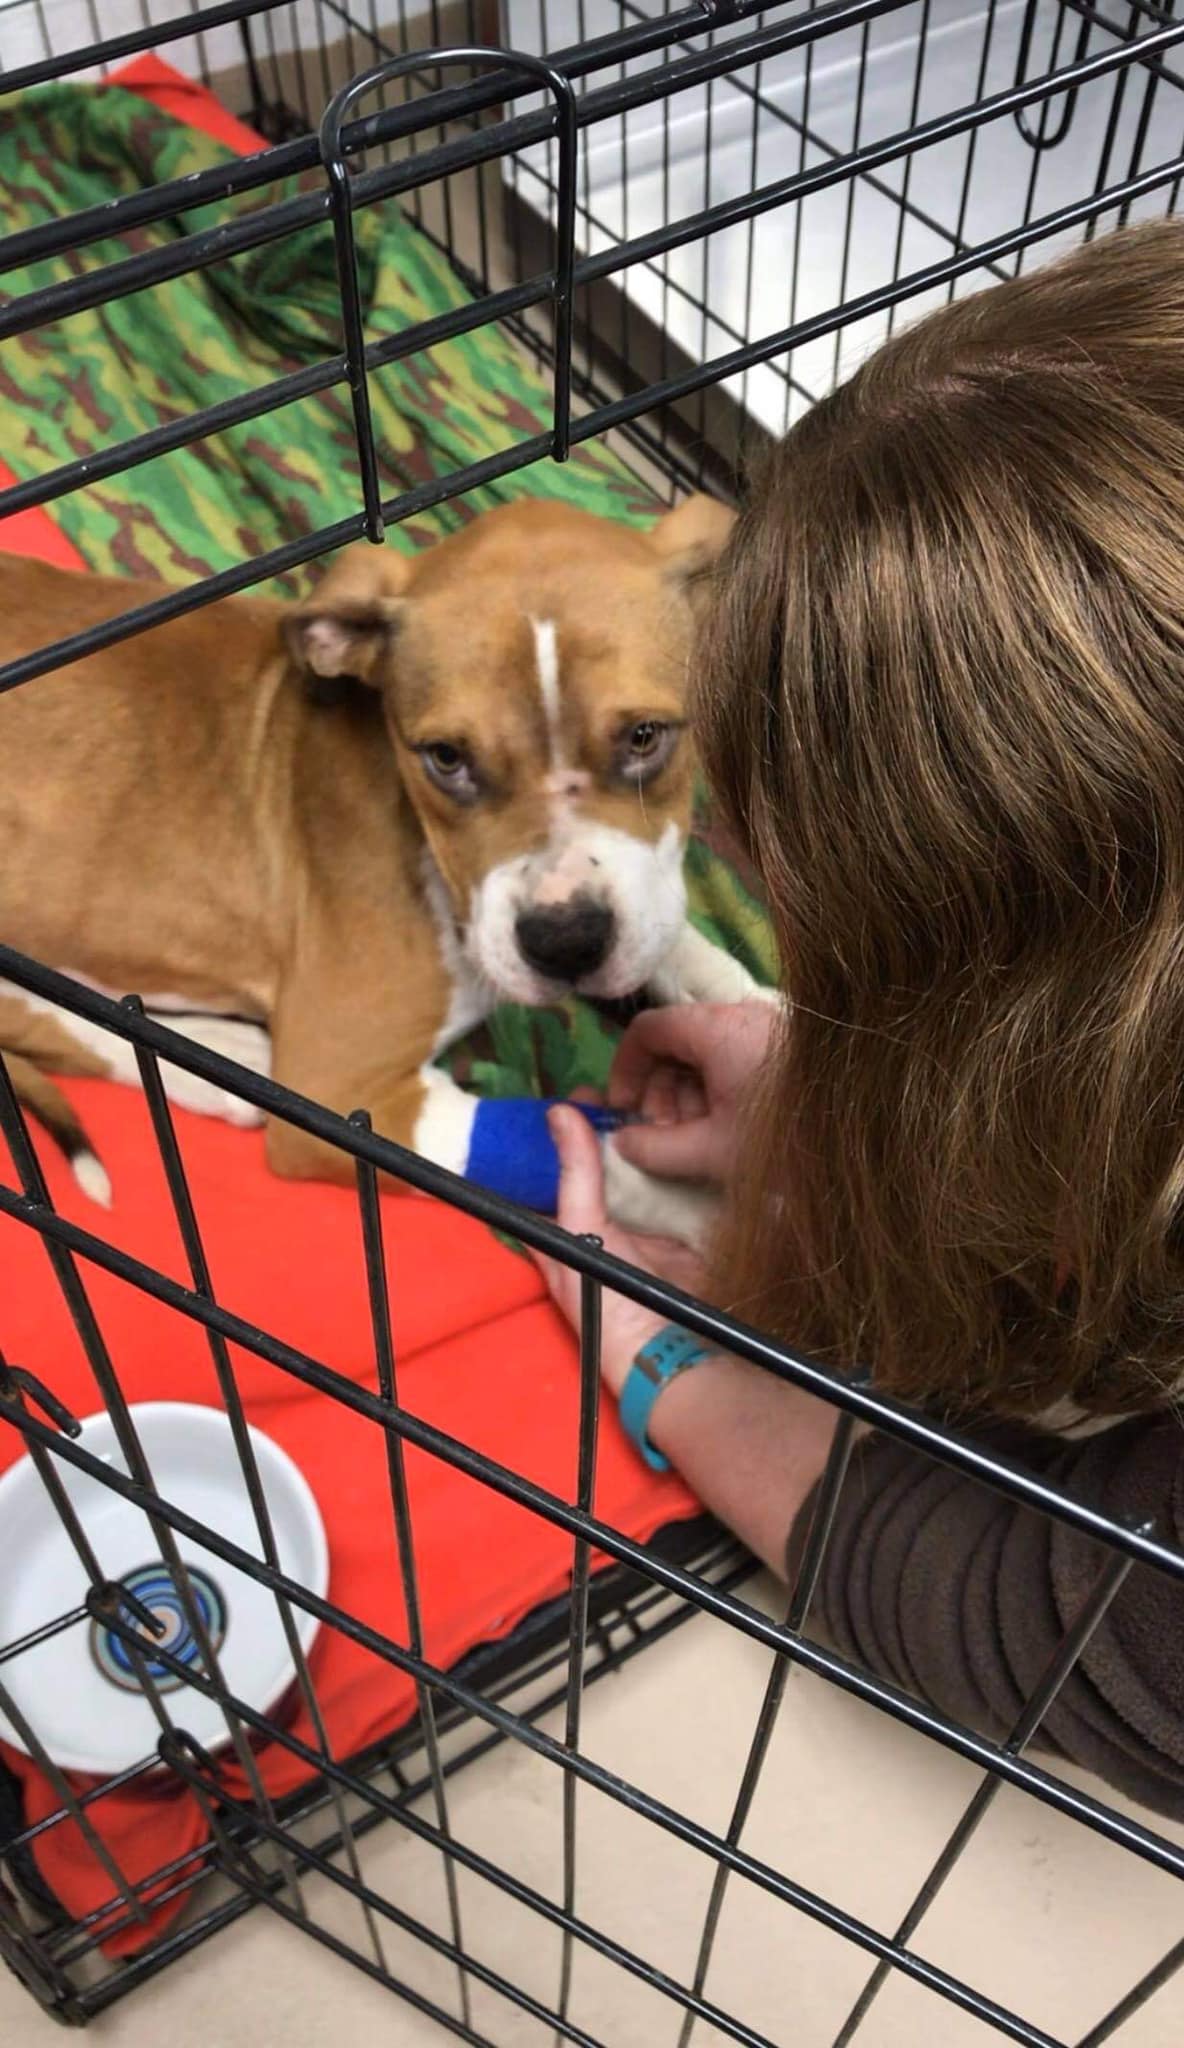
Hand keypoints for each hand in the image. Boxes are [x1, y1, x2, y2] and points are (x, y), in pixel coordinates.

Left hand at [530, 1107, 706, 1394]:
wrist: (673, 1347)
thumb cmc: (607, 1302)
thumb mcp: (582, 1233)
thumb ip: (574, 1175)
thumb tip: (560, 1111)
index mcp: (558, 1230)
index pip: (544, 1174)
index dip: (548, 1137)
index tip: (562, 1099)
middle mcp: (595, 1223)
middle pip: (591, 1165)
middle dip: (597, 1130)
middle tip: (606, 1092)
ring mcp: (638, 1222)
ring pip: (632, 1168)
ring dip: (636, 1137)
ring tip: (640, 1098)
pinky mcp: (677, 1222)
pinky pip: (671, 1179)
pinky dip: (673, 1155)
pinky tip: (678, 1123)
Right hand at [607, 1001, 777, 1184]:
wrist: (867, 1143)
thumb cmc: (785, 1143)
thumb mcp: (712, 1151)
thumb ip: (656, 1148)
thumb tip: (622, 1142)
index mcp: (718, 1028)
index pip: (648, 1028)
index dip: (625, 1069)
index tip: (623, 1109)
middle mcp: (742, 1017)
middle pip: (676, 1042)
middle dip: (659, 1091)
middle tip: (660, 1136)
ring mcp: (767, 1031)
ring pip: (705, 1054)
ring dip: (687, 1096)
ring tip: (692, 1142)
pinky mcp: (786, 1050)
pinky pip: (735, 1060)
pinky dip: (718, 1092)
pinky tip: (724, 1133)